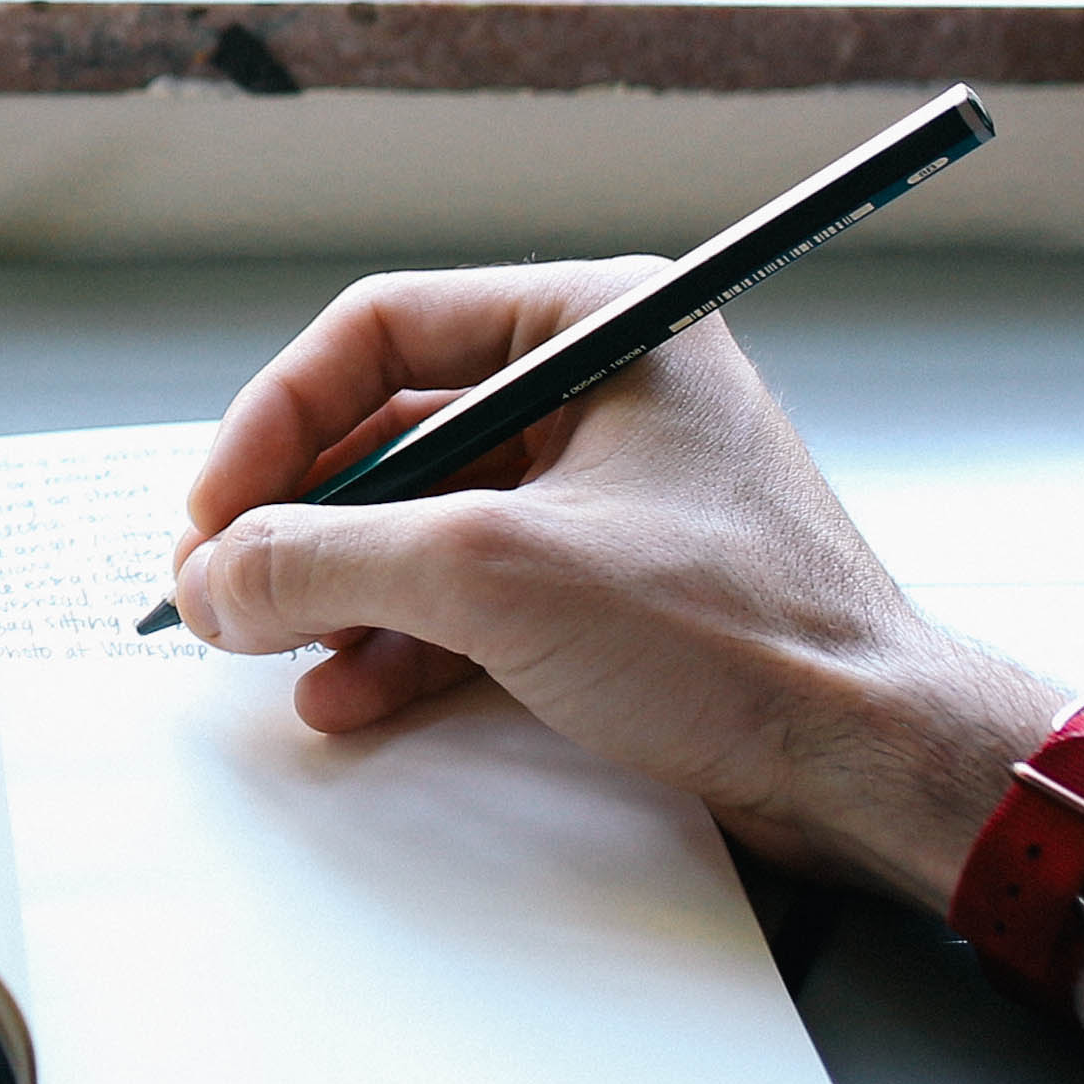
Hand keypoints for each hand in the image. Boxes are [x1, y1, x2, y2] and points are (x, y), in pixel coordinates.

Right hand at [164, 262, 1061, 906]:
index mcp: (599, 323)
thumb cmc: (734, 633)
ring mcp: (610, 493)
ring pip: (426, 521)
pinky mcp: (615, 589)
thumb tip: (210, 573)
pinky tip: (344, 695)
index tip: (213, 511)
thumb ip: (328, 557)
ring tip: (273, 653)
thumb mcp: (493, 575)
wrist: (873, 760)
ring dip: (341, 590)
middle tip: (223, 589)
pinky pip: (473, 593)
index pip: (384, 329)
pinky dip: (401, 641)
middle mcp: (603, 389)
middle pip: (396, 429)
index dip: (277, 418)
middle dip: (303, 520)